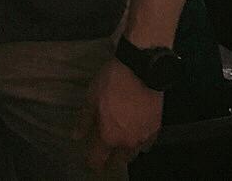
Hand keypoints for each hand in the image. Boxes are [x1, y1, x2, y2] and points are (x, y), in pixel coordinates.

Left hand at [72, 58, 162, 173]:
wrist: (141, 69)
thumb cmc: (111, 82)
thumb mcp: (91, 97)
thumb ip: (84, 120)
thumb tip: (76, 137)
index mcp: (108, 136)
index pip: (98, 159)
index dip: (92, 162)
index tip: (89, 161)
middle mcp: (126, 143)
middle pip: (117, 161)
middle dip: (110, 160)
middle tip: (105, 154)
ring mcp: (143, 137)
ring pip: (133, 154)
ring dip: (125, 152)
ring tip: (119, 146)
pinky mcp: (155, 129)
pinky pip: (147, 144)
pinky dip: (140, 144)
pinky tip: (136, 137)